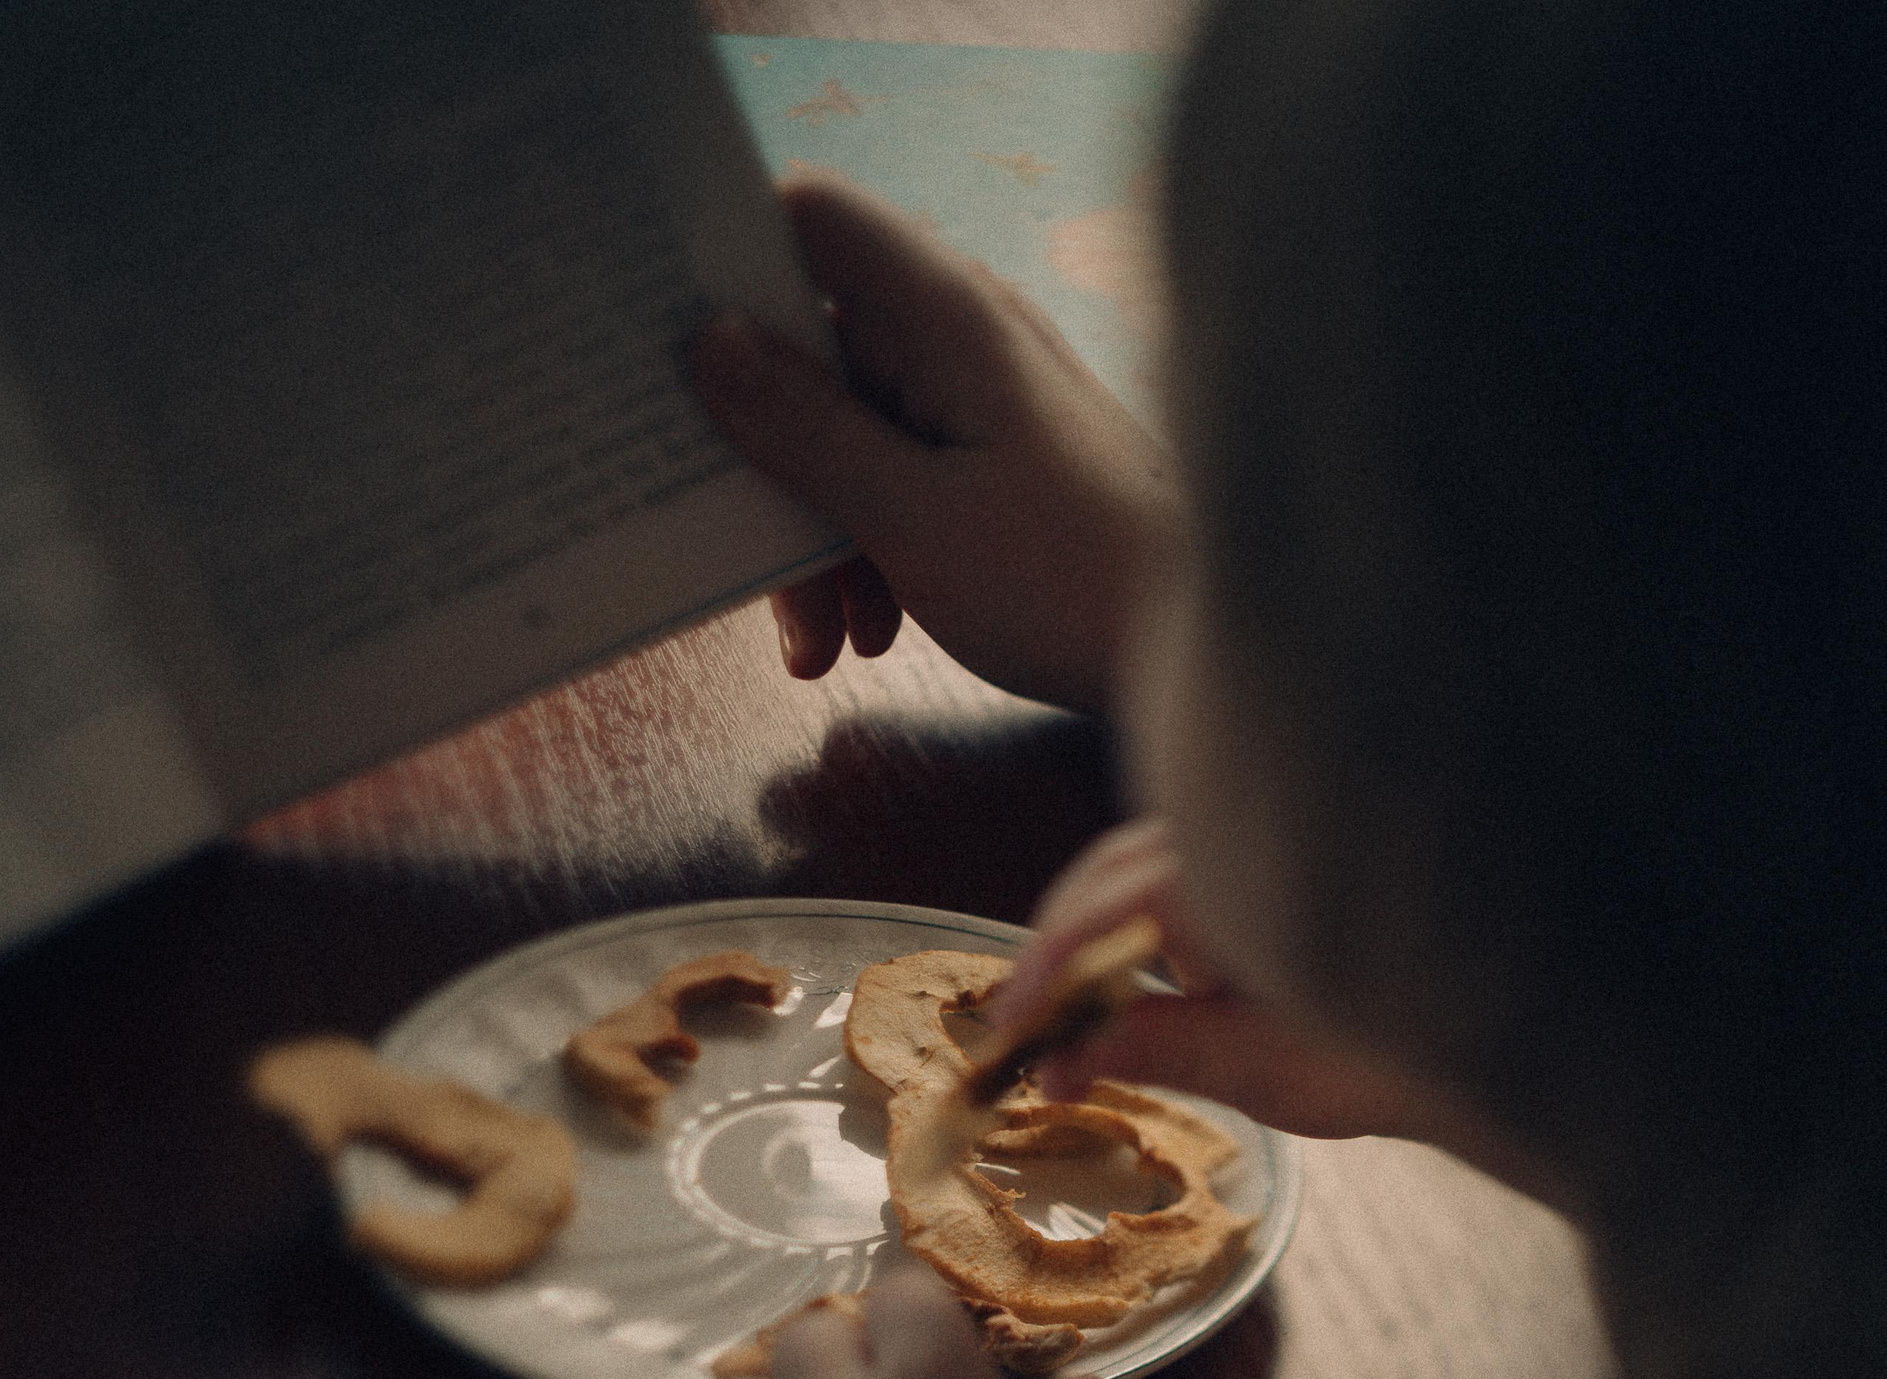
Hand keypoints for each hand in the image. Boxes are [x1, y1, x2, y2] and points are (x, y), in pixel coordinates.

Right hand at [694, 172, 1188, 712]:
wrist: (1220, 651)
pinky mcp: (1000, 460)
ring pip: (847, 429)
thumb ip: (803, 428)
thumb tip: (711, 342)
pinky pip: (897, 475)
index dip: (728, 260)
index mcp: (942, 315)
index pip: (810, 220)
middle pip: (812, 348)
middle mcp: (963, 337)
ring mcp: (984, 398)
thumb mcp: (909, 517)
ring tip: (819, 640)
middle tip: (736, 557)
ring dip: (812, 529)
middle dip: (764, 454)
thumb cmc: (1072, 580)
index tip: (666, 340)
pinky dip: (866, 548)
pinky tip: (866, 634)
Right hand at [985, 820, 1484, 1142]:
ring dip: (1110, 940)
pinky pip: (1189, 876)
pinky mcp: (1274, 860)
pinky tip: (1172, 985)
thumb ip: (1154, 1051)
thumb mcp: (1263, 1065)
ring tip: (1094, 1020)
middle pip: (1108, 878)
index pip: (1099, 910)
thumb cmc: (1400, 1046)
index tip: (1008, 1029)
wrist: (1513, 1028)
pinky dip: (1157, 929)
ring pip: (1144, 871)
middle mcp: (1232, 839)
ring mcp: (1250, 843)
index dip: (1043, 972)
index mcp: (1225, 876)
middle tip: (1030, 1030)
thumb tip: (1058, 1064)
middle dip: (1065, 953)